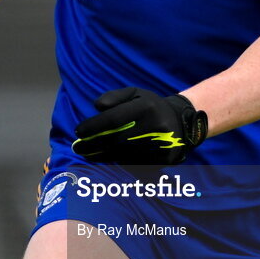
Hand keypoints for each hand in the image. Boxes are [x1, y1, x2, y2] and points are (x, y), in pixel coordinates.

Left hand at [72, 87, 207, 164]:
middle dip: (93, 144)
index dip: (94, 126)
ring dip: (101, 156)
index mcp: (147, 106)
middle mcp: (155, 126)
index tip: (78, 132)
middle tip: (77, 147)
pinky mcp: (163, 160)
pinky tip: (106, 159)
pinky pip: (134, 164)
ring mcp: (160, 145)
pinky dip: (118, 162)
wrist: (182, 124)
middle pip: (116, 140)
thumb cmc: (150, 107)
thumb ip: (114, 97)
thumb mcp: (135, 93)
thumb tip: (96, 106)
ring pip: (123, 155)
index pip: (114, 119)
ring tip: (87, 154)